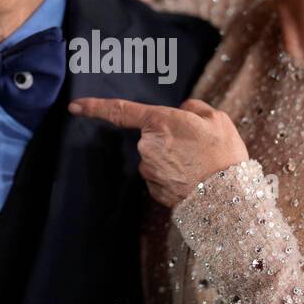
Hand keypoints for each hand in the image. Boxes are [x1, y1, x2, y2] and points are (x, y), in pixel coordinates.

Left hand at [68, 97, 248, 206]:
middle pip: (149, 137)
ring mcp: (149, 170)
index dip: (94, 107)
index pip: (118, 111)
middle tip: (197, 145)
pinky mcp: (154, 190)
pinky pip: (160, 176)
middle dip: (168, 139)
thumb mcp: (217, 118)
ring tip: (199, 164)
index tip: (74, 106)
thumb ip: (193, 108)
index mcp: (159, 122)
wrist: (229, 196)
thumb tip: (182, 110)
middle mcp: (147, 146)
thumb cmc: (224, 153)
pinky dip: (173, 176)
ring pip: (155, 158)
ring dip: (172, 159)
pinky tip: (193, 178)